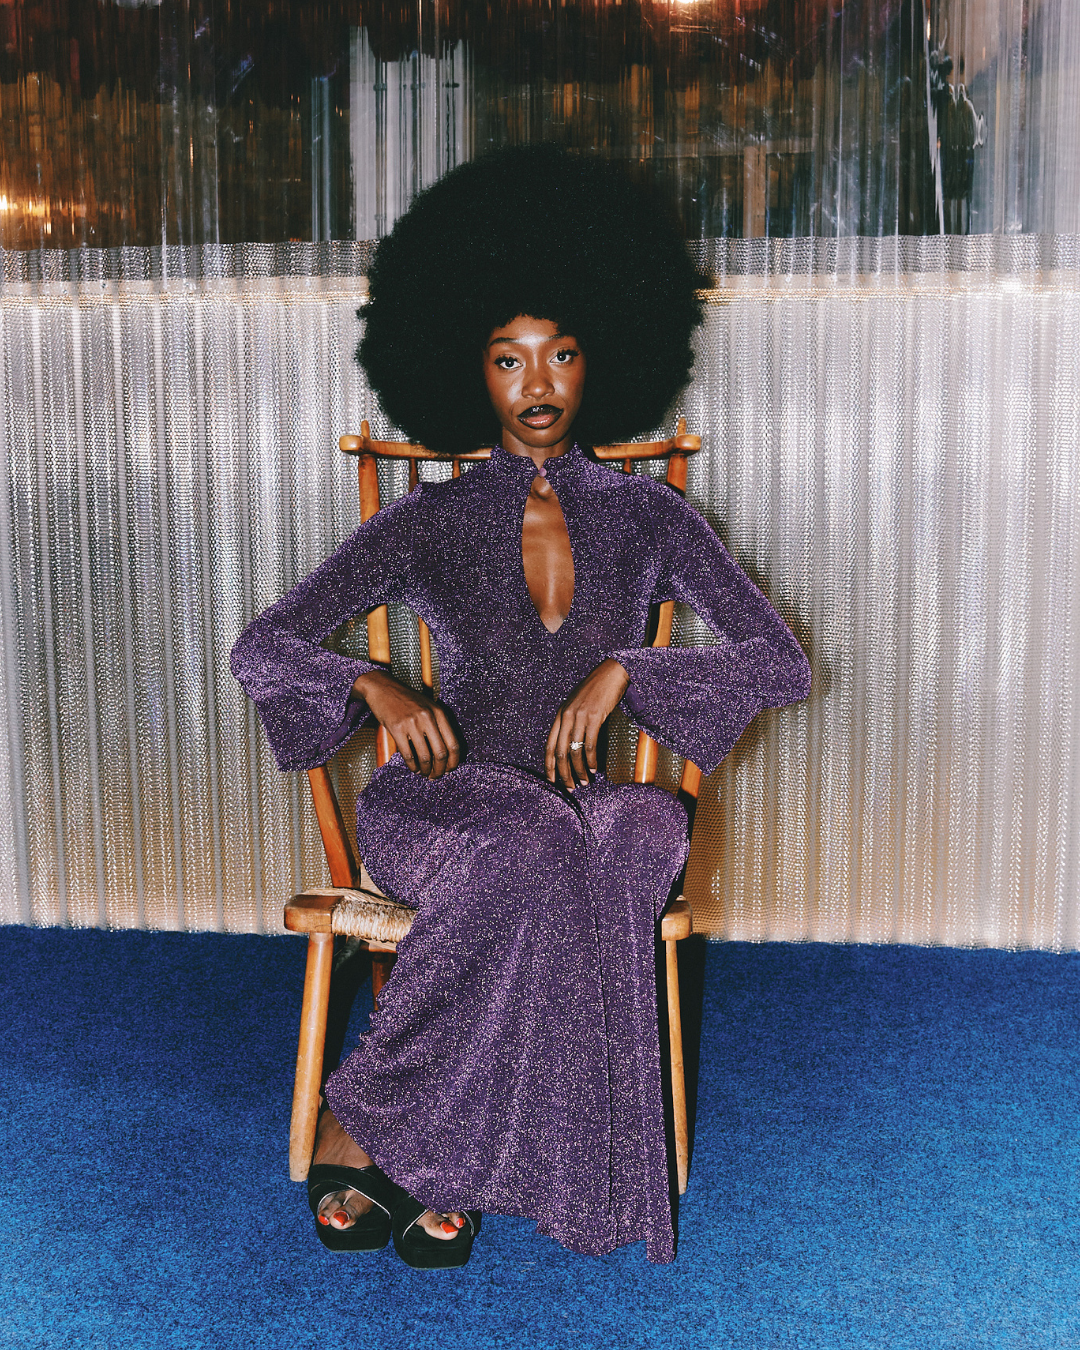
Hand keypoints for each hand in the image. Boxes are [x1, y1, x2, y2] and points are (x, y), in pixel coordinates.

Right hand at [352, 670, 459, 778]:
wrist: (383, 687)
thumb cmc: (406, 699)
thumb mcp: (428, 706)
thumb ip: (438, 724)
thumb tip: (445, 752)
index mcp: (439, 712)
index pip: (453, 743)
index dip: (453, 761)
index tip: (450, 769)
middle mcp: (428, 717)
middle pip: (441, 753)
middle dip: (440, 769)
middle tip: (436, 776)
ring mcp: (412, 723)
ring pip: (425, 756)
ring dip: (426, 770)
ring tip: (424, 773)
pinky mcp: (397, 729)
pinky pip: (408, 754)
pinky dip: (412, 766)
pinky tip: (413, 769)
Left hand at [545, 659, 629, 790]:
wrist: (612, 672)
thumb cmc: (596, 689)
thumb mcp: (577, 704)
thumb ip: (571, 722)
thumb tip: (572, 745)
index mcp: (560, 714)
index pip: (549, 745)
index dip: (549, 765)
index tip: (552, 781)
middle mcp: (566, 716)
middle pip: (560, 752)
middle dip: (563, 773)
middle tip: (571, 787)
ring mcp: (580, 716)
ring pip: (574, 751)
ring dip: (579, 770)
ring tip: (585, 781)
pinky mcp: (595, 717)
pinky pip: (590, 744)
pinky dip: (592, 759)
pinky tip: (595, 768)